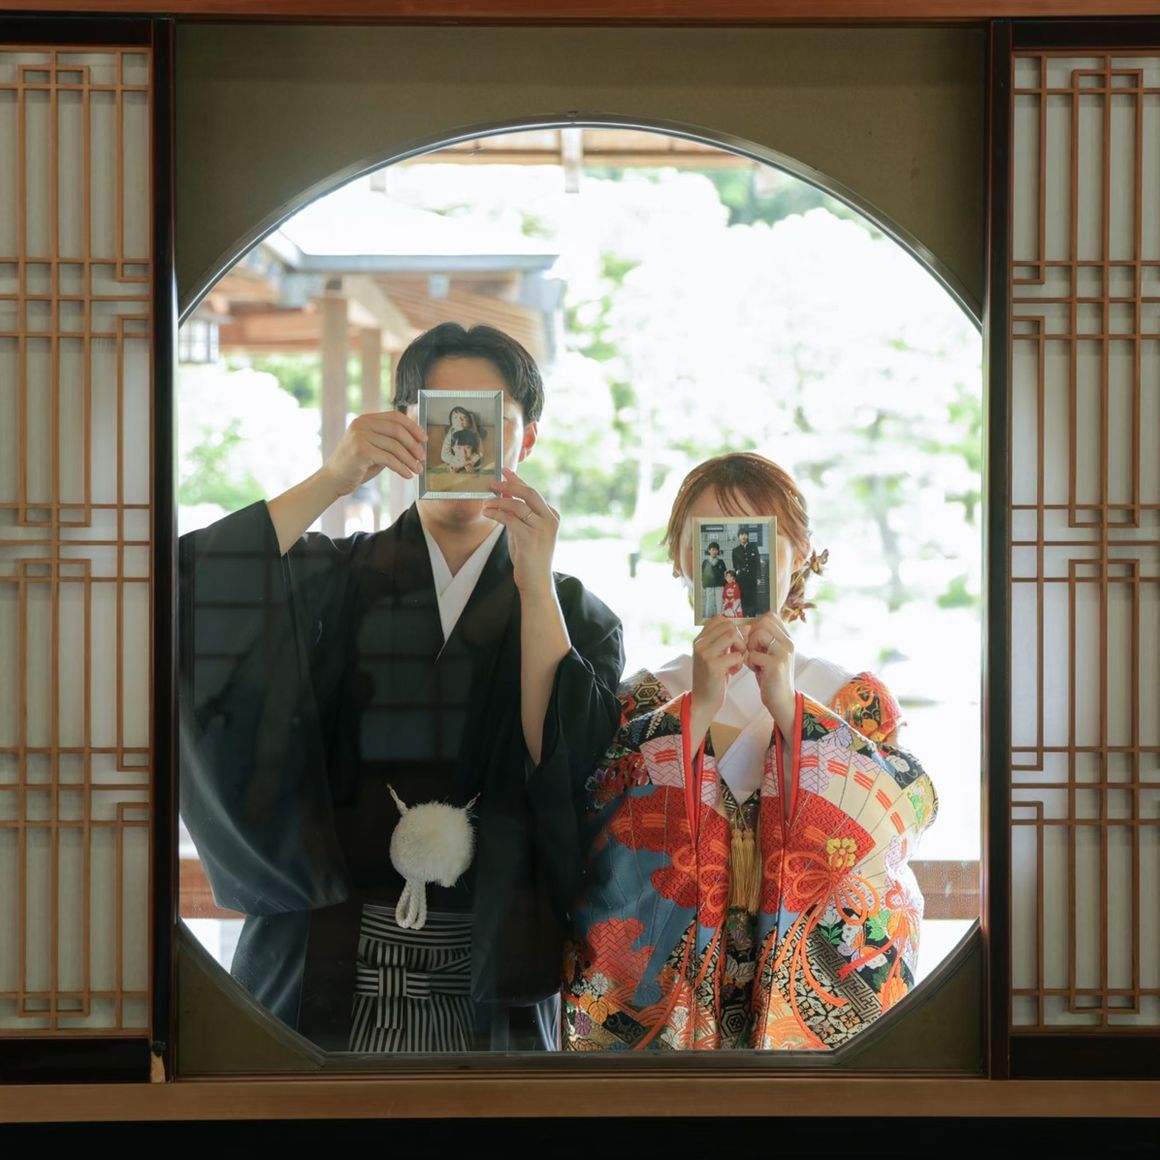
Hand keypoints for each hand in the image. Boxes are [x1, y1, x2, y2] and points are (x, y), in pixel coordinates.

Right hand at [321, 411, 426, 495]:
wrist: (333, 479)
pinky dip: (401, 468)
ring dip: (410, 459)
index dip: (413, 427)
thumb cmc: (356, 465)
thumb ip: (389, 442)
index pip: (395, 417)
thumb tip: (416, 442)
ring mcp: (360, 436)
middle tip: (423, 458)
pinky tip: (407, 475)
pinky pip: (388, 459)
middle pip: (397, 430)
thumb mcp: (374, 448)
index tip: (424, 439)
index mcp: (366, 419)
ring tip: (417, 470)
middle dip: (414, 445)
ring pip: (395, 446)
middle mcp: (362, 424)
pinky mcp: (360, 451)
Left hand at [481, 468, 558, 594]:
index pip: (533, 492)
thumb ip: (519, 515)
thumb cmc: (530, 557)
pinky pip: (510, 519)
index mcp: (552, 516)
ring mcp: (542, 529)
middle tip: (493, 483)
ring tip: (485, 503)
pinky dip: (497, 514)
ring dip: (498, 502)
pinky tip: (488, 513)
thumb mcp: (526, 531)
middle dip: (509, 485)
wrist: (536, 581)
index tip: (505, 471)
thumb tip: (504, 497)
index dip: (518, 480)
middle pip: (529, 493)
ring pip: (518, 505)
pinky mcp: (530, 538)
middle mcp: (550, 520)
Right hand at [689, 616, 747, 749]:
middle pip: (728, 625)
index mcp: (699, 639)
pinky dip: (740, 661)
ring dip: (740, 647)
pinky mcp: (713, 665)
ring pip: (732, 635)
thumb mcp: (716, 655)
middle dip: (739, 637)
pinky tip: (734, 670)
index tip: (735, 642)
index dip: (732, 628)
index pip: (719, 619)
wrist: (703, 701)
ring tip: (737, 659)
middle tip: (738, 652)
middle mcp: (699, 643)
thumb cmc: (713, 678)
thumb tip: (747, 626)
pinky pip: (736, 654)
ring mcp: (704, 653)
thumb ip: (725, 641)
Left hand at [743, 612, 795, 735]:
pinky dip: (750, 661)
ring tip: (754, 659)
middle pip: (763, 621)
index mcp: (787, 638)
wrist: (781, 700)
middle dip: (751, 634)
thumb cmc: (771, 677)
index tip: (753, 640)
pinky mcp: (776, 664)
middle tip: (752, 650)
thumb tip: (745, 625)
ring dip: (750, 646)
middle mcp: (789, 642)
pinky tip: (756, 670)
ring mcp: (784, 652)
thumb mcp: (769, 654)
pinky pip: (753, 653)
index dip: (756, 625)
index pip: (770, 616)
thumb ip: (763, 640)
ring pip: (759, 633)